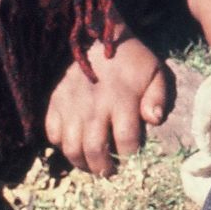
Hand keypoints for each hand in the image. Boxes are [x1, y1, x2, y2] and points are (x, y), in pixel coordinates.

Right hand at [44, 37, 172, 176]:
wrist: (99, 37)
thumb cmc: (132, 60)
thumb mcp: (155, 73)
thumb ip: (158, 98)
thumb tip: (155, 120)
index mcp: (121, 100)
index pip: (126, 141)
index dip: (130, 155)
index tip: (132, 157)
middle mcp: (94, 106)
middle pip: (95, 151)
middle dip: (104, 169)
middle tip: (110, 172)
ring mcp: (71, 106)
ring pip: (71, 148)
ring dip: (82, 163)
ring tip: (93, 165)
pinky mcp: (55, 102)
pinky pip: (52, 134)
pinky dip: (61, 145)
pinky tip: (74, 145)